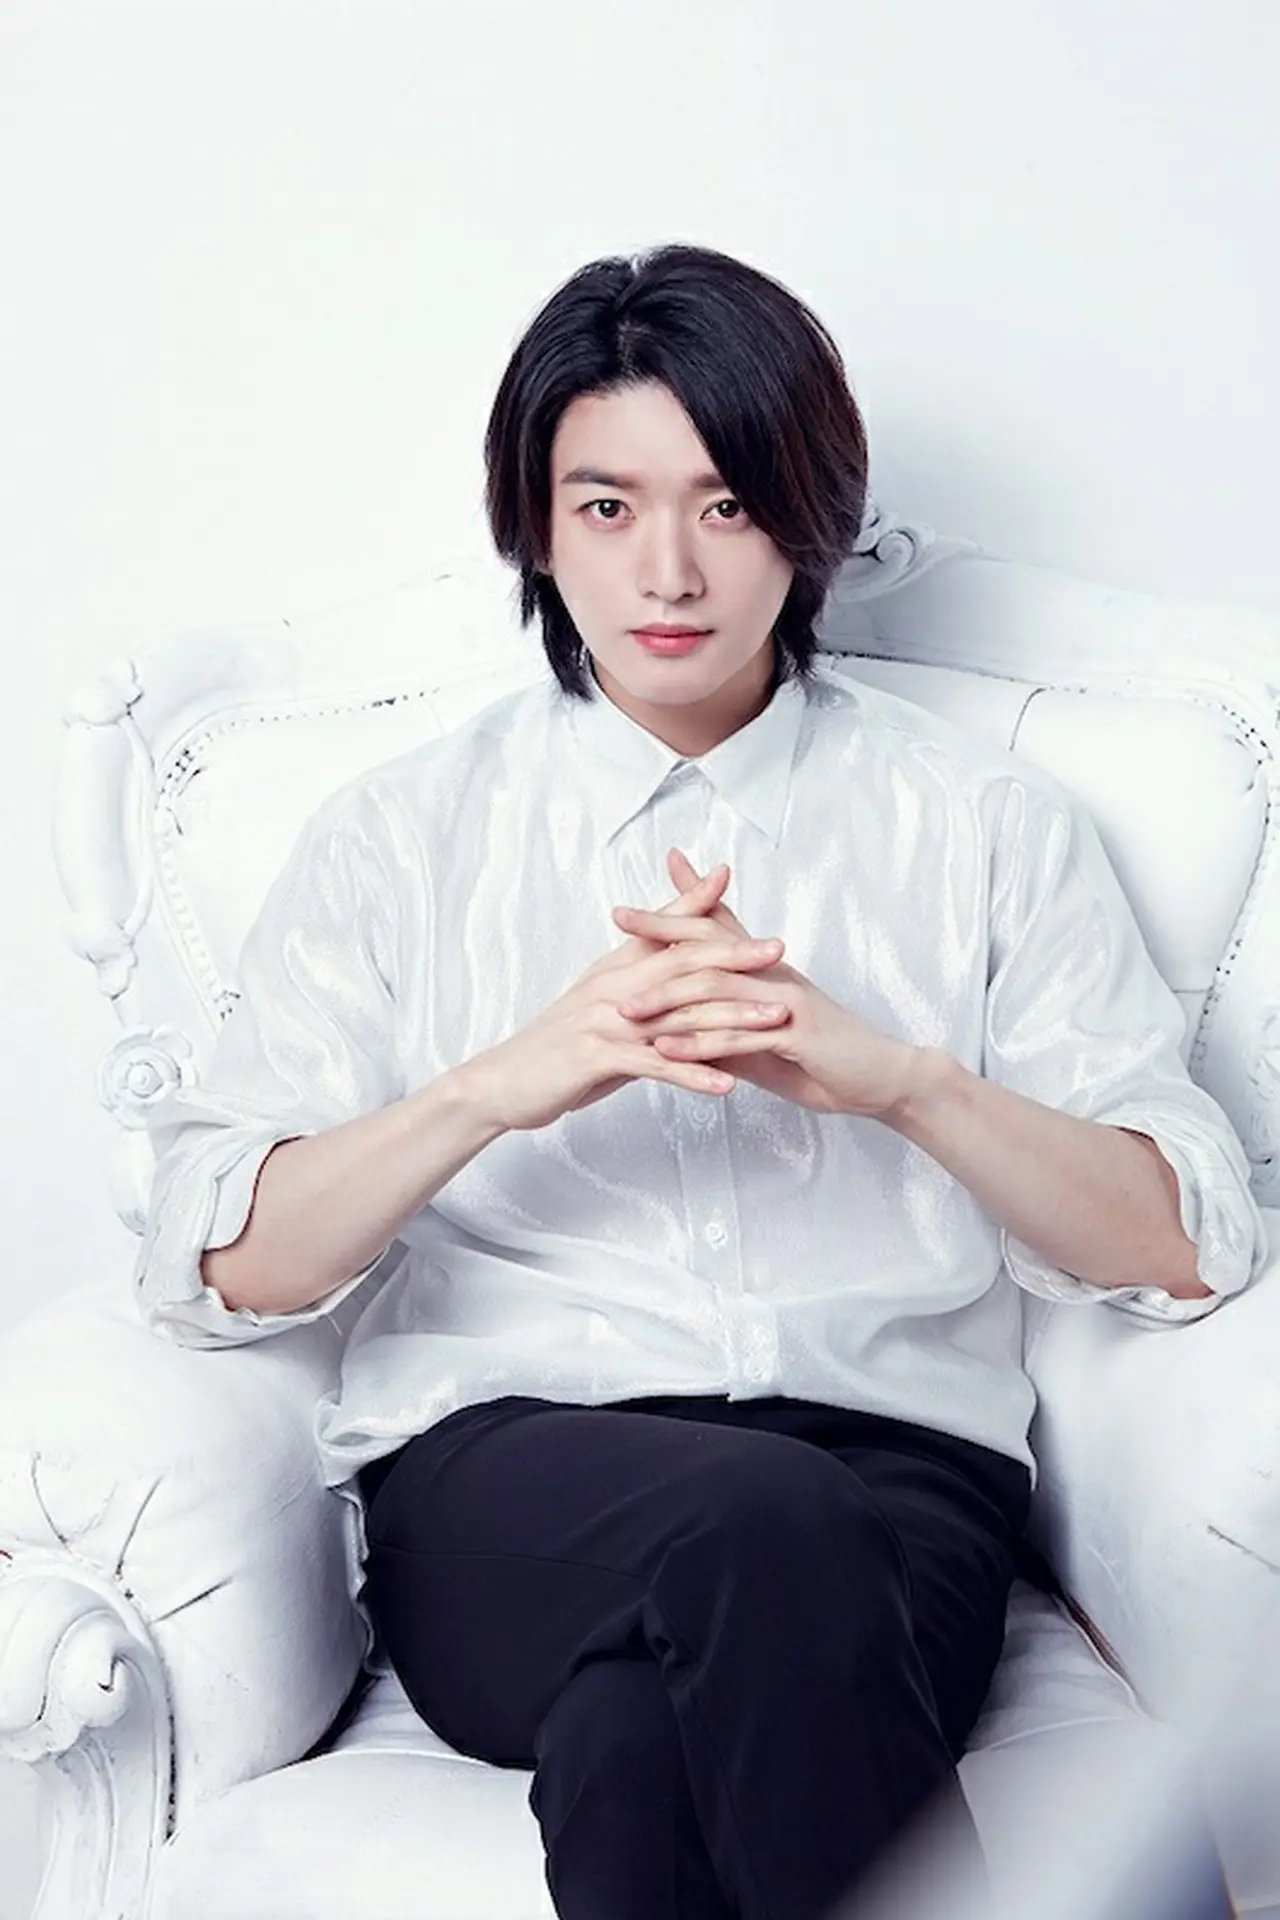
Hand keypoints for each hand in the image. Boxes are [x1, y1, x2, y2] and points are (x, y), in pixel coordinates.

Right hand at [459, 864, 788, 1132]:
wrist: (501, 1083)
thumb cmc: (552, 1051)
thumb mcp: (597, 1013)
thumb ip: (637, 999)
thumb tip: (670, 994)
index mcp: (612, 971)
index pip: (659, 929)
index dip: (693, 902)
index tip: (728, 877)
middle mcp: (612, 987)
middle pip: (682, 961)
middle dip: (735, 954)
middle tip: (780, 949)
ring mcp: (605, 1020)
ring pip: (680, 1014)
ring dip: (734, 1018)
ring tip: (778, 1020)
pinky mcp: (597, 1058)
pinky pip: (656, 1066)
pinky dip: (694, 1076)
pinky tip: (728, 1085)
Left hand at [610, 848, 925, 1118]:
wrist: (880, 1079)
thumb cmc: (821, 1058)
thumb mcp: (761, 1042)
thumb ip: (721, 1030)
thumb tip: (675, 1034)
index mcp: (765, 971)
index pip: (716, 930)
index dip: (679, 909)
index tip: (641, 892)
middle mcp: (773, 975)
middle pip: (710, 945)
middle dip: (661, 930)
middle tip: (617, 915)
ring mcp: (785, 1002)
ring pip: (716, 992)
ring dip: (667, 999)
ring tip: (623, 1008)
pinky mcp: (795, 1035)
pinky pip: (738, 1037)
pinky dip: (700, 1044)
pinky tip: (666, 1049)